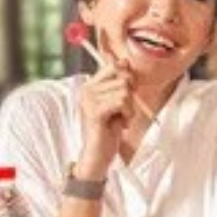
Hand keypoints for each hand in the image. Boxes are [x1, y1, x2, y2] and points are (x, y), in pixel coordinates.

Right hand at [75, 60, 135, 174]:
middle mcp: (86, 90)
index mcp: (90, 85)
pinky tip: (121, 124)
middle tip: (123, 112)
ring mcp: (89, 100)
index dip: (127, 77)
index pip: (113, 65)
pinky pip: (122, 102)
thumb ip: (119, 83)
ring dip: (129, 108)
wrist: (98, 155)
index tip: (127, 93)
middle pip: (123, 78)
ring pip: (124, 91)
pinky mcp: (95, 111)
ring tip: (121, 119)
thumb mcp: (117, 103)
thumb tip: (125, 62)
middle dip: (130, 96)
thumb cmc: (108, 131)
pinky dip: (127, 114)